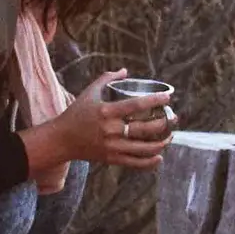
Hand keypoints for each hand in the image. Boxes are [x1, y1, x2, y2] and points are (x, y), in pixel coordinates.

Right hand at [29, 84, 174, 173]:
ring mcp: (112, 146)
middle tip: (173, 118)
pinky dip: (149, 162)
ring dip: (161, 143)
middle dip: (163, 123)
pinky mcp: (111, 159)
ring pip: (143, 148)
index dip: (154, 101)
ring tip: (170, 137)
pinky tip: (159, 157)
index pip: (136, 105)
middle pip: (144, 128)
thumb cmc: (76, 113)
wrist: (62, 139)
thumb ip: (106, 79)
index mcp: (106, 111)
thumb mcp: (89, 93)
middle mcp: (110, 130)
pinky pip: (135, 163)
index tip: (168, 98)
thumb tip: (124, 70)